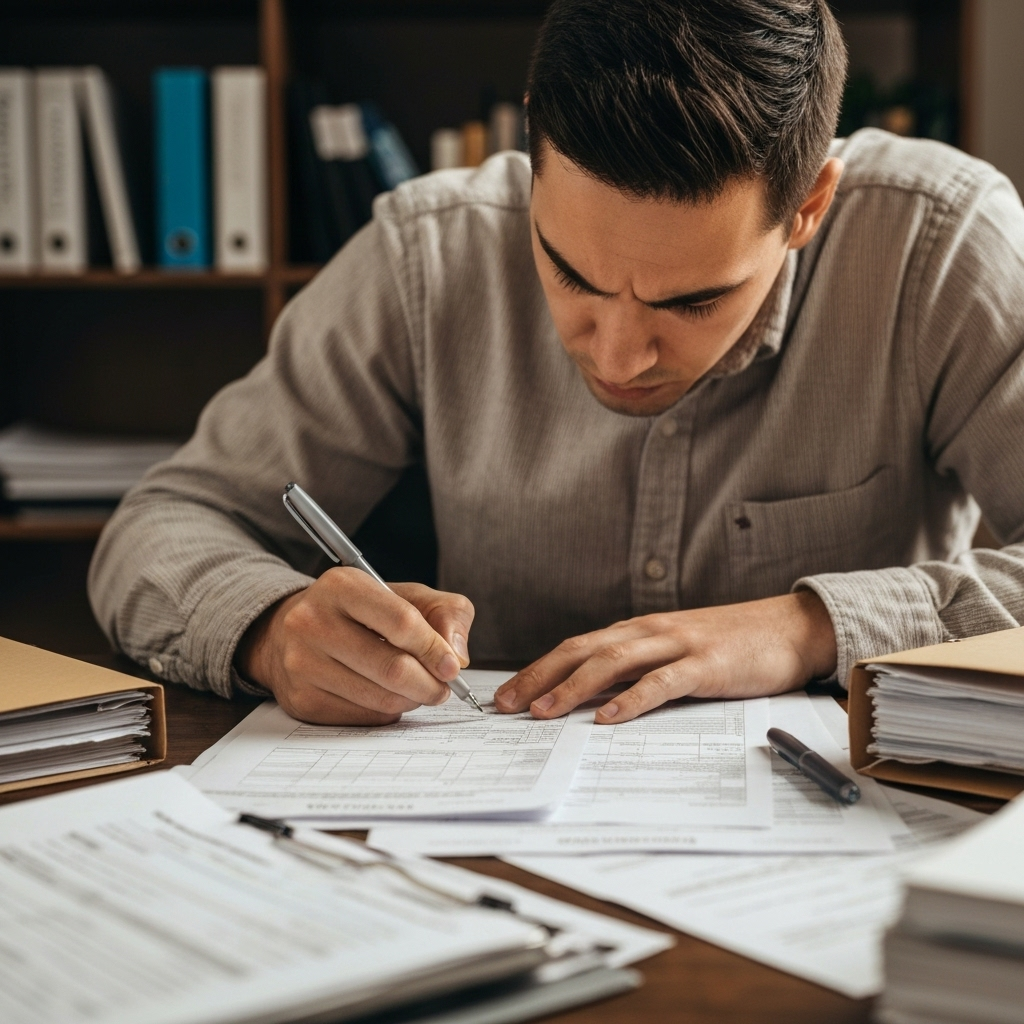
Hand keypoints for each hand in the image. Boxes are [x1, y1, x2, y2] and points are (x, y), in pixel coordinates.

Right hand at [236, 568, 473, 724]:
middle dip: (430, 684)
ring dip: (411, 700)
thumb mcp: (406, 595)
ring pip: (381, 698)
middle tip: (443, 688)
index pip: (402, 622)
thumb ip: (446, 613)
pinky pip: (364, 717)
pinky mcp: (301, 700)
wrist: (291, 631)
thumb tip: (458, 656)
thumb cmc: (361, 612)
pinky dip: (387, 711)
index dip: (435, 649)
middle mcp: (313, 622)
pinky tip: (386, 695)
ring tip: (417, 689)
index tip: (453, 667)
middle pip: (393, 668)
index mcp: (342, 586)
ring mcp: (302, 664)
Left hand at [494, 591, 836, 723]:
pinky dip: (631, 700)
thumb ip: (639, 670)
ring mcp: (677, 645)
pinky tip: (607, 718)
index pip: (577, 647)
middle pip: (582, 651)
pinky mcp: (706, 664)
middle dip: (540, 677)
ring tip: (542, 713)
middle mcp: (649, 632)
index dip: (538, 669)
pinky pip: (661, 682)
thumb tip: (594, 701)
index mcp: (638, 631)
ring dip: (573, 688)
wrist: (789, 627)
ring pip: (613, 663)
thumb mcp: (675, 652)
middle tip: (506, 706)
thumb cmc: (730, 645)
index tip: (507, 695)